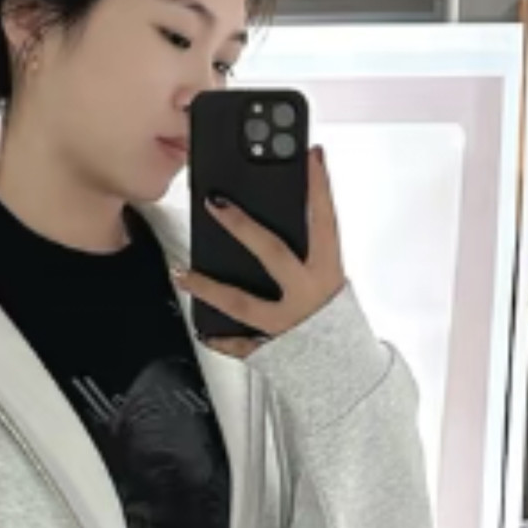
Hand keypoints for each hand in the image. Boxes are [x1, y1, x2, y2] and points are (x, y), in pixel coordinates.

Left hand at [176, 144, 346, 357]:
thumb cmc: (333, 321)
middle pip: (272, 253)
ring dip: (209, 286)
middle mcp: (306, 295)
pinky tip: (200, 327)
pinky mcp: (270, 349)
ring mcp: (285, 323)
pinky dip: (219, 338)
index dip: (320, 188)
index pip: (326, 221)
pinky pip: (239, 344)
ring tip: (184, 273)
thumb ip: (307, 254)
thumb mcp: (328, 280)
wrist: (343, 372)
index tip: (311, 155)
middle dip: (243, 226)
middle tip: (215, 203)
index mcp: (327, 273)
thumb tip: (271, 222)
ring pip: (242, 303)